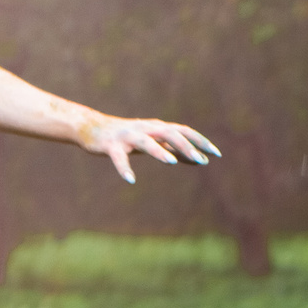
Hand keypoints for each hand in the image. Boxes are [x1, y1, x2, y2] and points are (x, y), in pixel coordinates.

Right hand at [79, 116, 219, 183]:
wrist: (91, 128)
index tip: (216, 154)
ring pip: (146, 141)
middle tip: (201, 160)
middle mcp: (145, 128)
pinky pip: (119, 157)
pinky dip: (124, 168)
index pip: (183, 131)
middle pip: (169, 133)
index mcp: (156, 127)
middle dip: (186, 146)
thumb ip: (173, 149)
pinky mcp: (111, 145)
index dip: (200, 141)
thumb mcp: (153, 142)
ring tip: (171, 161)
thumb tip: (198, 159)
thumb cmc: (126, 138)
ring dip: (159, 150)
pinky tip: (130, 180)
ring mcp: (127, 136)